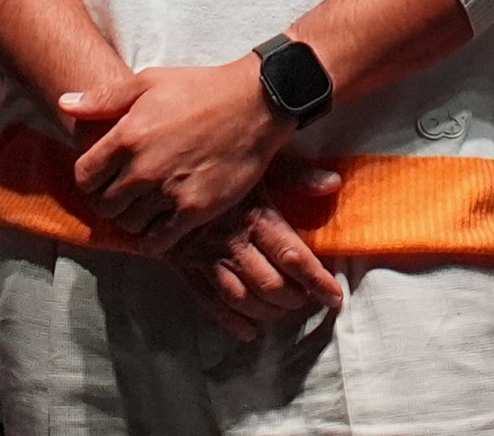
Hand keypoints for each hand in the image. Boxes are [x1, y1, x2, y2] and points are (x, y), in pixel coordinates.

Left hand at [63, 57, 294, 252]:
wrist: (256, 104)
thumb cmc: (201, 89)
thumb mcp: (148, 82)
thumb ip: (103, 98)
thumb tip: (65, 104)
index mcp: (126, 136)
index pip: (84, 176)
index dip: (90, 179)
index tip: (103, 177)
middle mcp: (143, 168)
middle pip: (105, 205)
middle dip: (110, 200)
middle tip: (125, 193)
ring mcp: (169, 191)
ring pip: (130, 225)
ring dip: (134, 218)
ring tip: (147, 206)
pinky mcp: (196, 210)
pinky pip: (159, 240)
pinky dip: (155, 237)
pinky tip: (164, 222)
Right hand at [165, 163, 347, 340]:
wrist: (159, 172)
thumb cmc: (216, 165)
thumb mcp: (257, 162)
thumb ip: (296, 175)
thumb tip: (332, 183)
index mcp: (255, 215)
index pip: (294, 257)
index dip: (318, 281)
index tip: (334, 296)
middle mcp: (233, 241)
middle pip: (271, 285)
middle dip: (295, 299)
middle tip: (305, 298)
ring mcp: (208, 257)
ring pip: (243, 298)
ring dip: (268, 311)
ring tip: (282, 309)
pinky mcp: (186, 267)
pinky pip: (210, 303)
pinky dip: (231, 322)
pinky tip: (249, 330)